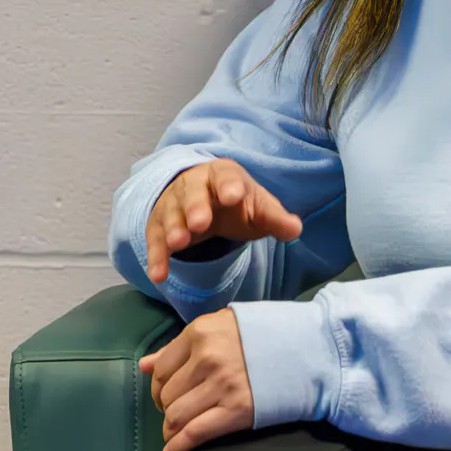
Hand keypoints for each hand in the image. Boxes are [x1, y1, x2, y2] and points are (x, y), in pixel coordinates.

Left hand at [140, 308, 255, 450]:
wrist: (308, 350)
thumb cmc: (262, 335)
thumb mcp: (219, 327)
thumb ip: (180, 346)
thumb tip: (144, 365)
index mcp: (199, 333)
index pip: (161, 368)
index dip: (158, 387)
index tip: (164, 395)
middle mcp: (207, 359)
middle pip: (167, 395)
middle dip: (165, 408)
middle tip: (174, 412)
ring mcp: (222, 386)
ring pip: (177, 415)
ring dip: (171, 428)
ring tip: (174, 431)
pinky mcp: (238, 410)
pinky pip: (196, 433)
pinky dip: (178, 445)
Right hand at [143, 157, 303, 283]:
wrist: (205, 198)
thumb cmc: (236, 203)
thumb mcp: (258, 207)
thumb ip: (275, 218)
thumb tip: (295, 229)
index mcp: (223, 175)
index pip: (225, 176)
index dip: (229, 185)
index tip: (233, 196)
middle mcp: (194, 185)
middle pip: (193, 193)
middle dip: (195, 207)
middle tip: (200, 224)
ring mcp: (173, 204)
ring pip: (170, 214)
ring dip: (173, 229)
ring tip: (178, 244)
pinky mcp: (158, 225)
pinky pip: (155, 239)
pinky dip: (156, 256)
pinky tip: (159, 275)